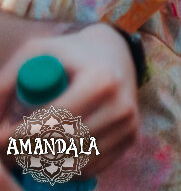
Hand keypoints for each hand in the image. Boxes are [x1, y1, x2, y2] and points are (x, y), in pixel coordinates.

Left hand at [0, 23, 140, 172]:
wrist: (114, 52)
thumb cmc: (67, 53)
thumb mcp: (35, 54)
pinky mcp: (131, 137)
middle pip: (64, 146)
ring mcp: (129, 123)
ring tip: (28, 148)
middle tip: (8, 151)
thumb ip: (6, 84)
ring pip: (75, 161)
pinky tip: (55, 149)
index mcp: (101, 81)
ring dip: (45, 162)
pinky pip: (89, 167)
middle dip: (27, 154)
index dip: (18, 137)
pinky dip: (66, 164)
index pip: (53, 123)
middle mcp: (121, 105)